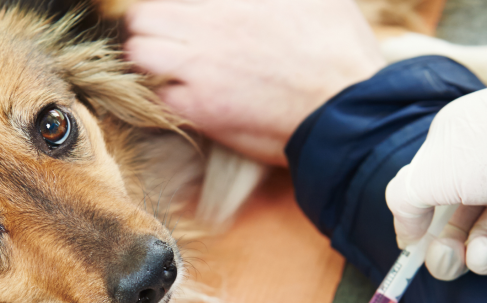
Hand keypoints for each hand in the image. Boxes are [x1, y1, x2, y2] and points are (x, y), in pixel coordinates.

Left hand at [125, 0, 384, 165]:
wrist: (347, 106)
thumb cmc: (339, 47)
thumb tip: (260, 0)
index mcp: (230, 0)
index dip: (172, 7)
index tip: (181, 14)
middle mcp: (207, 25)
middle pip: (142, 17)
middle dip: (150, 26)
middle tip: (170, 39)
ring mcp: (199, 67)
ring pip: (139, 53)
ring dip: (150, 58)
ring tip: (172, 67)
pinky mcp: (201, 107)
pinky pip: (158, 95)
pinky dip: (166, 95)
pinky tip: (189, 97)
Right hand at [385, 66, 486, 279]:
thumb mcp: (432, 170)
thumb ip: (404, 201)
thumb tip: (406, 233)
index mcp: (447, 150)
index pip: (421, 196)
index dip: (416, 228)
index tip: (414, 253)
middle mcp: (478, 169)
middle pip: (451, 225)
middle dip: (447, 251)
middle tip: (451, 258)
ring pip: (485, 238)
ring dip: (481, 257)